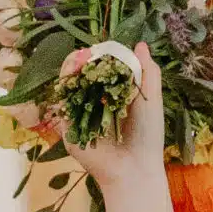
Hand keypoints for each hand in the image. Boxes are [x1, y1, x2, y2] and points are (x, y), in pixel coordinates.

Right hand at [61, 41, 166, 196]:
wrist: (133, 168)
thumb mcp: (152, 99)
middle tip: (87, 54)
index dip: (99, 55)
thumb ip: (148, 71)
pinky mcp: (67, 126)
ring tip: (78, 62)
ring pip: (67, 84)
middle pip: (80, 72)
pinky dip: (64, 89)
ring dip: (70, 70)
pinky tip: (71, 80)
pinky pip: (60, 104)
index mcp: (114, 93)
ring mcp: (79, 113)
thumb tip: (140, 44)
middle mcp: (95, 101)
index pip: (101, 67)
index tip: (101, 48)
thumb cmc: (148, 135)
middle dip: (81, 60)